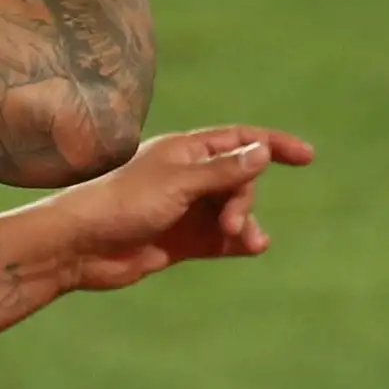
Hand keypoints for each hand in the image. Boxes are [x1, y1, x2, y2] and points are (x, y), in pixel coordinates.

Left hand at [43, 126, 314, 291]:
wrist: (81, 247)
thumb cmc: (122, 203)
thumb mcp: (178, 183)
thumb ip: (223, 170)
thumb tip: (263, 149)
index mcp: (183, 151)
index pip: (239, 140)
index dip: (273, 145)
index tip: (308, 157)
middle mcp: (187, 176)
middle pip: (240, 180)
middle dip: (245, 200)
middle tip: (231, 224)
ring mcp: (185, 209)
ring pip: (234, 212)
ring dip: (245, 224)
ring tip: (246, 242)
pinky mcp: (181, 240)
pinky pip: (222, 240)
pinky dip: (238, 243)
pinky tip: (250, 248)